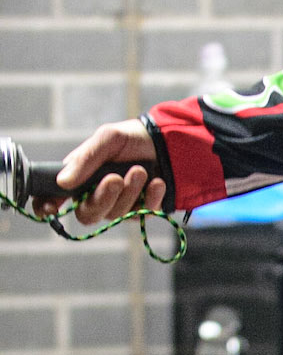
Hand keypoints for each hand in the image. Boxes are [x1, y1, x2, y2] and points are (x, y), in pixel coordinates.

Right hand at [48, 119, 162, 225]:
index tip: (50, 209)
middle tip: (115, 179)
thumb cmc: (129, 139)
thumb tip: (63, 182)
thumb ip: (86, 159)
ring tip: (140, 170)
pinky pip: (141, 214)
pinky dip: (150, 198)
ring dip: (130, 192)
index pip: (53, 198)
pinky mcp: (141, 211)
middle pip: (87, 215)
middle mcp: (94, 196)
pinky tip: (157, 183)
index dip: (46, 207)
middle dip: (102, 198)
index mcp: (78, 178)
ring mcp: (118, 206)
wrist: (164, 142)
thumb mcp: (106, 139)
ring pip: (115, 215)